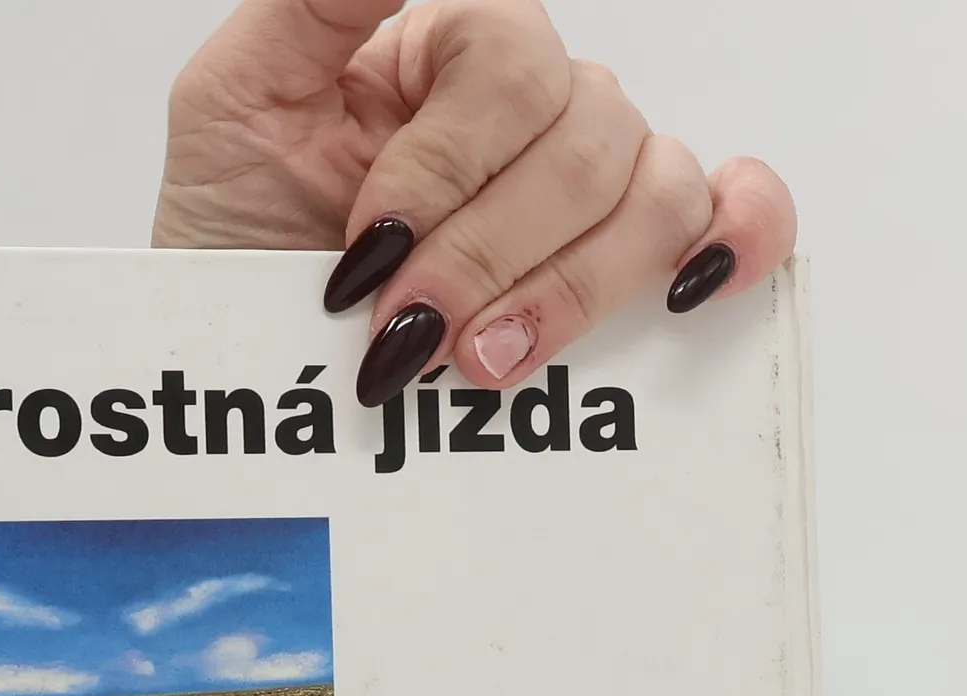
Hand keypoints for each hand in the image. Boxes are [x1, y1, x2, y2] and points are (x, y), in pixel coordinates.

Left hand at [152, 0, 796, 404]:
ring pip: (656, 194)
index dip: (445, 168)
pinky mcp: (622, 272)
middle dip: (483, 255)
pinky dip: (735, 242)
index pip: (511, 62)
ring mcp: (586, 191)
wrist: (237, 370)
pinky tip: (685, 290)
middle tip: (401, 335)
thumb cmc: (229, 239)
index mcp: (449, 54)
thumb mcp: (234, 98)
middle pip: (588, 139)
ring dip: (566, 290)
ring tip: (477, 362)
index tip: (362, 251)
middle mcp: (532, 114)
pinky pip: (738, 220)